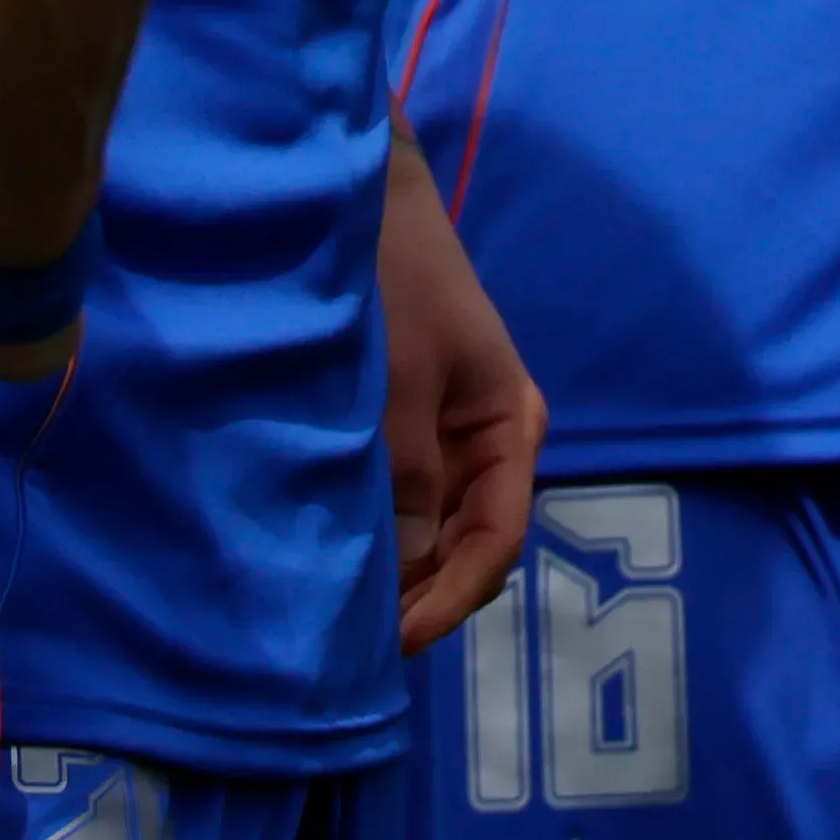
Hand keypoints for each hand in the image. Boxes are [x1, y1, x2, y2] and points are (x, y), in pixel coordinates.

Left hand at [377, 134, 542, 649]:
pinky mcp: (404, 423)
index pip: (496, 540)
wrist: (359, 196)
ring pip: (430, 528)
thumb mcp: (401, 380)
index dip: (451, 598)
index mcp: (508, 428)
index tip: (394, 639)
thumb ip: (405, 477)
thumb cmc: (392, 281)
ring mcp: (445, 434)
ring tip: (337, 612)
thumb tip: (401, 576)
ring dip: (394, 571)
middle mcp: (486, 443)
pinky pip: (399, 498)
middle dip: (420, 595)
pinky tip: (331, 556)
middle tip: (351, 642)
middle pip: (465, 544)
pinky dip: (373, 534)